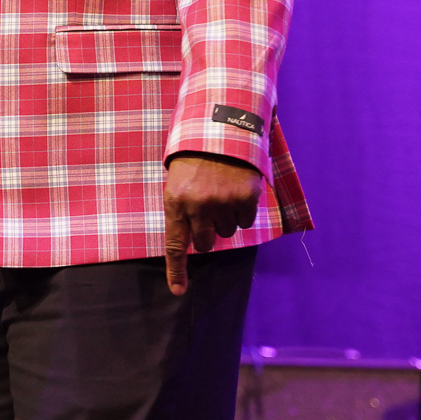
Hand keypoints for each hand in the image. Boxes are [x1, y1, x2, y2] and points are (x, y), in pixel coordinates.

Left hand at [162, 154, 264, 295]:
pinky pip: (245, 222)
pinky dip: (243, 212)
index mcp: (176, 201)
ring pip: (228, 233)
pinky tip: (236, 191)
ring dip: (226, 220)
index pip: (175, 244)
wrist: (221, 128)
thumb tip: (192, 241)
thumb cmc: (194, 157)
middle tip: (207, 215)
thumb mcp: (177, 180)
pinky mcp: (245, 198)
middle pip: (205, 243)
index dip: (177, 270)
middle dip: (207, 235)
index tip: (178, 291)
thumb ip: (182, 209)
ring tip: (221, 194)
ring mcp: (223, 202)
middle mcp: (199, 205)